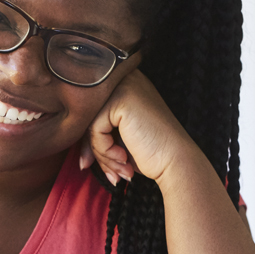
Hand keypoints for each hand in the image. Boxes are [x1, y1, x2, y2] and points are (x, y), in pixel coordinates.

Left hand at [78, 69, 200, 187]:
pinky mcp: (121, 99)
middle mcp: (124, 79)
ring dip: (101, 155)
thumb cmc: (151, 153)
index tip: (97, 166)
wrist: (177, 162)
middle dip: (94, 151)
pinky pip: (95, 130)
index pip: (91, 112)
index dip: (92, 142)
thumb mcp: (118, 140)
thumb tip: (77, 154)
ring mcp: (123, 86)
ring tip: (119, 170)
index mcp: (124, 84)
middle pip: (88, 116)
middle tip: (110, 173)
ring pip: (89, 124)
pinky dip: (105, 151)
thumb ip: (96, 136)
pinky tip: (124, 160)